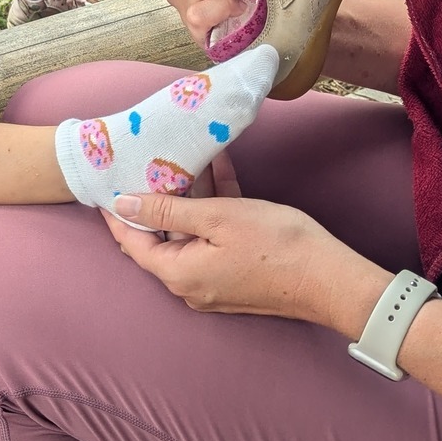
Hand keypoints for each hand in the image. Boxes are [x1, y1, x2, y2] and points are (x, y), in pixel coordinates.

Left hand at [103, 182, 382, 331]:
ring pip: (189, 234)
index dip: (118, 211)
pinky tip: (221, 171)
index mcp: (177, 273)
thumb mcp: (217, 218)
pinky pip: (212, 239)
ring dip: (191, 197)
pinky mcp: (234, 274)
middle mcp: (189, 284)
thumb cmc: (276, 246)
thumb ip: (166, 212)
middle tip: (151, 161)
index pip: (131, 241)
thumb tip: (123, 205)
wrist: (330, 279)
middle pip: (160, 238)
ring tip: (189, 156)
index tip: (111, 180)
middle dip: (156, 198)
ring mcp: (213, 282)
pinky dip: (213, 209)